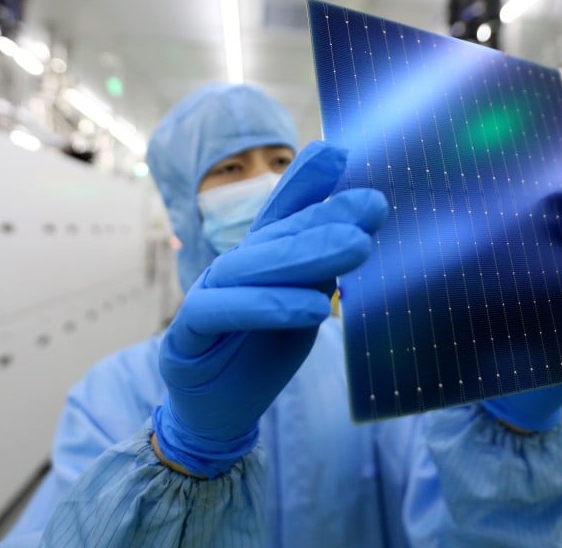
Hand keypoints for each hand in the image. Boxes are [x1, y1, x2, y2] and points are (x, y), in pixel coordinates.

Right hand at [154, 141, 388, 476]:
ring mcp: (206, 297)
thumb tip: (358, 227)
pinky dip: (268, 307)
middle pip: (275, 236)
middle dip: (326, 217)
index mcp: (259, 260)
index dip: (306, 181)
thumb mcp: (302, 305)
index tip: (340, 151)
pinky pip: (222, 312)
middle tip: (374, 205)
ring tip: (358, 248)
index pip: (282, 213)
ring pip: (250, 267)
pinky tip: (314, 309)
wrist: (219, 412)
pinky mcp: (187, 335)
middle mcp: (230, 270)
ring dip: (306, 254)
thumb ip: (320, 269)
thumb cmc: (261, 353)